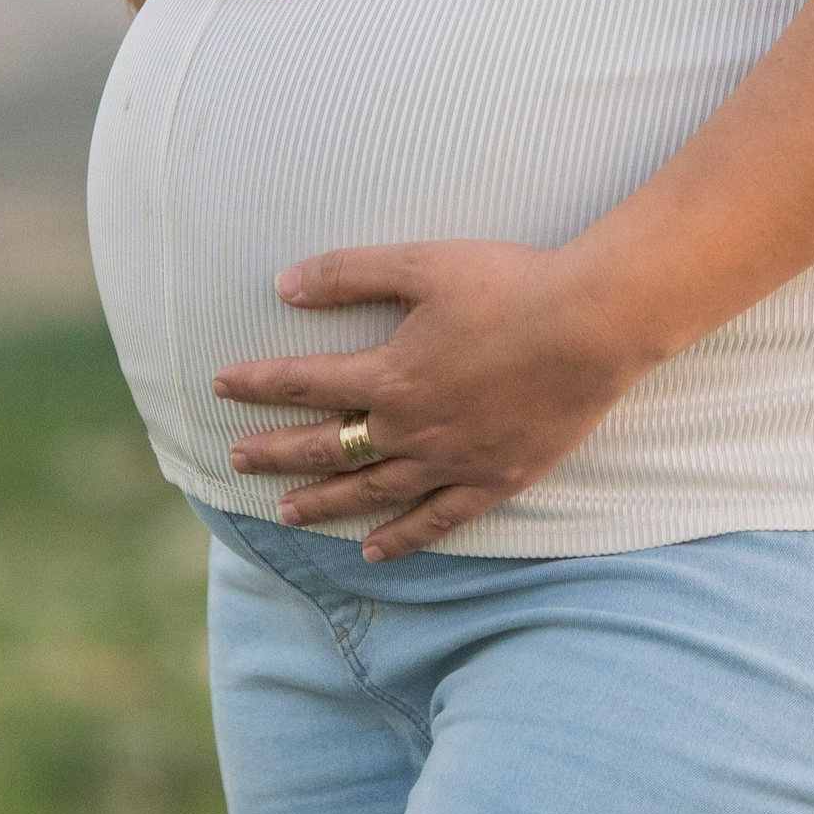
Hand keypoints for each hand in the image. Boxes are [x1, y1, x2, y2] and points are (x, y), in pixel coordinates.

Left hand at [215, 238, 638, 556]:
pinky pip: (437, 520)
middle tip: (235, 460)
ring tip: (285, 513)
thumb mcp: (421, 263)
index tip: (220, 385)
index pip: (304, 382)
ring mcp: (452, 461)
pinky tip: (374, 551)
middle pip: (328, 446)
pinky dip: (401, 538)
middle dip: (276, 452)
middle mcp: (412, 427)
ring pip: (372, 492)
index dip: (258, 382)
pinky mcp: (494, 480)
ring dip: (324, 503)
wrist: (592, 325)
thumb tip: (283, 286)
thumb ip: (348, 274)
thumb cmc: (509, 284)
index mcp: (390, 374)